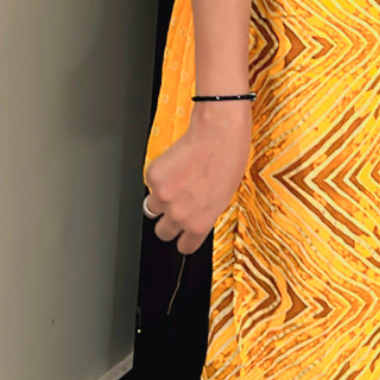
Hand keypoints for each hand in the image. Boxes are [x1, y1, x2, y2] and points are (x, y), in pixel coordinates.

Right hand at [144, 102, 250, 253]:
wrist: (218, 132)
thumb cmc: (229, 160)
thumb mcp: (224, 197)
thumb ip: (205, 214)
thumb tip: (196, 216)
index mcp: (200, 223)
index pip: (185, 247)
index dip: (185, 239)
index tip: (184, 235)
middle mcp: (179, 214)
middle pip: (163, 232)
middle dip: (169, 222)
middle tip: (178, 207)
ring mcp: (163, 196)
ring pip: (152, 210)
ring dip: (161, 201)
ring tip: (176, 185)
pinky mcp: (153, 177)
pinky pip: (150, 186)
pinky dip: (159, 179)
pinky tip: (175, 167)